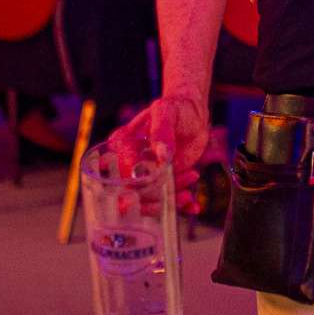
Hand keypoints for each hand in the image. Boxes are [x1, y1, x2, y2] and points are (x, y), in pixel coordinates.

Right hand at [111, 93, 208, 212]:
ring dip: (171, 199)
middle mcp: (131, 163)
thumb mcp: (166, 111)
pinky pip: (168, 198)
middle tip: (176, 193)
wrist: (194, 115)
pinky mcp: (164, 181)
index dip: (132, 182)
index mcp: (122, 145)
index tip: (152, 182)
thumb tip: (162, 154)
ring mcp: (148, 175)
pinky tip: (194, 207)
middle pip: (132, 191)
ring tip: (189, 188)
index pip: (119, 171)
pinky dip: (181, 206)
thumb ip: (162, 130)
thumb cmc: (176, 108)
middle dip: (153, 198)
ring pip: (152, 197)